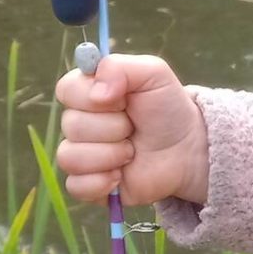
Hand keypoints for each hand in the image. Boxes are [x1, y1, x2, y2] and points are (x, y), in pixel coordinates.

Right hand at [54, 55, 209, 206]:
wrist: (187, 150)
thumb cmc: (168, 109)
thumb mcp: (154, 74)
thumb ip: (120, 67)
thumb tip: (97, 92)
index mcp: (88, 93)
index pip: (66, 90)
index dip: (94, 97)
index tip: (123, 100)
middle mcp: (79, 123)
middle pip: (71, 125)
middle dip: (113, 128)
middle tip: (134, 128)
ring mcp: (82, 154)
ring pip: (70, 157)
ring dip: (110, 155)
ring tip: (132, 152)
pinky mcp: (88, 184)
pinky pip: (75, 186)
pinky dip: (101, 183)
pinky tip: (122, 175)